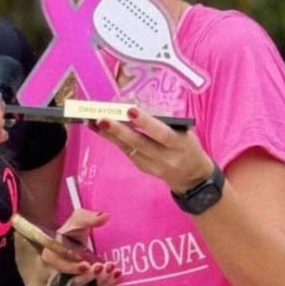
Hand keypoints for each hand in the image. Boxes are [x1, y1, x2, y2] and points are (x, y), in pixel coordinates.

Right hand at [40, 209, 120, 285]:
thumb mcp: (79, 220)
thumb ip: (88, 217)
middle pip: (72, 280)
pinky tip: (117, 274)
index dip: (72, 267)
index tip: (86, 264)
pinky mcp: (85, 285)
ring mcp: (73, 279)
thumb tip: (105, 216)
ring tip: (111, 269)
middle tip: (100, 267)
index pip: (59, 265)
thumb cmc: (74, 230)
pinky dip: (107, 282)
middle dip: (88, 276)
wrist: (79, 241)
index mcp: (52, 255)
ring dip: (99, 279)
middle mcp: (60, 271)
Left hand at [90, 107, 214, 193]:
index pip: (162, 134)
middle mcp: (165, 157)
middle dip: (118, 130)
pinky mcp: (143, 168)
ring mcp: (152, 166)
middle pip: (139, 144)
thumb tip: (136, 108)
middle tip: (101, 118)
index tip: (130, 110)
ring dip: (109, 135)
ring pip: (128, 149)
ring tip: (92, 122)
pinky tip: (100, 130)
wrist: (192, 177)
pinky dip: (113, 140)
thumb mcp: (185, 133)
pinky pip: (126, 152)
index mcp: (179, 144)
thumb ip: (165, 123)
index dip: (146, 123)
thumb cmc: (187, 145)